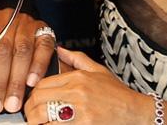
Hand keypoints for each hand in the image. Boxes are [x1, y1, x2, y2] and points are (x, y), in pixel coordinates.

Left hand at [0, 8, 54, 113]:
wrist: (13, 30)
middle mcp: (6, 18)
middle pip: (2, 49)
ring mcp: (26, 23)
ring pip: (22, 51)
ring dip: (17, 80)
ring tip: (12, 101)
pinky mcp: (44, 31)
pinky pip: (43, 47)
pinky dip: (38, 66)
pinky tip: (32, 82)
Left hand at [25, 47, 153, 124]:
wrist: (136, 112)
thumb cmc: (117, 94)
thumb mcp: (98, 70)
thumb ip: (76, 59)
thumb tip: (59, 49)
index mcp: (77, 78)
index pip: (41, 84)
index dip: (32, 96)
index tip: (31, 103)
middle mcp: (76, 93)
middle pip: (39, 100)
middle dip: (30, 111)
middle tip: (30, 117)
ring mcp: (80, 112)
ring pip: (44, 117)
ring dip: (36, 123)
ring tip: (38, 124)